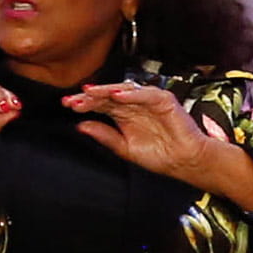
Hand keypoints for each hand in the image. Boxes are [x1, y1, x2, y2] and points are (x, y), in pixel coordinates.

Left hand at [69, 83, 252, 204]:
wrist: (185, 161)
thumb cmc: (160, 155)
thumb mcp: (125, 149)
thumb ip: (105, 136)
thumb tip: (82, 126)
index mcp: (124, 114)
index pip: (100, 105)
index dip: (84, 104)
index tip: (67, 105)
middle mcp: (134, 104)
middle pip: (108, 96)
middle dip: (90, 97)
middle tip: (73, 99)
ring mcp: (148, 100)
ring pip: (124, 91)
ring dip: (106, 91)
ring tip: (90, 93)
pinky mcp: (164, 100)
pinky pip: (146, 94)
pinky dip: (132, 93)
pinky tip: (118, 95)